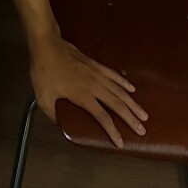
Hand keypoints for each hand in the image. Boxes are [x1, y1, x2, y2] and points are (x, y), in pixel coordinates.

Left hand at [29, 32, 148, 148]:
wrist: (46, 45)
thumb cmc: (44, 71)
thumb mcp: (43, 98)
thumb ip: (53, 114)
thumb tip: (59, 124)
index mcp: (82, 95)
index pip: (102, 117)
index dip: (113, 131)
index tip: (120, 143)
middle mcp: (93, 85)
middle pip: (117, 105)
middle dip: (131, 119)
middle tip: (142, 130)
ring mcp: (96, 74)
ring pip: (119, 91)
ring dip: (133, 104)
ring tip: (143, 114)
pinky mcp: (95, 65)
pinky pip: (114, 75)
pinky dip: (124, 82)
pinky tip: (132, 89)